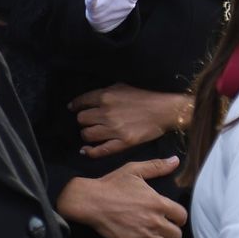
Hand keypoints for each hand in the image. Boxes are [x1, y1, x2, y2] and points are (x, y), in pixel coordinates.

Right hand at [56, 157, 187, 237]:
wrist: (92, 200)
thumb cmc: (112, 184)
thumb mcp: (135, 170)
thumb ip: (157, 166)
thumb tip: (175, 160)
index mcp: (158, 203)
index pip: (181, 216)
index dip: (179, 218)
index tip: (174, 218)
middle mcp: (154, 221)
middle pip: (176, 235)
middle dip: (174, 234)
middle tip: (168, 233)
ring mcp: (144, 236)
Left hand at [70, 85, 191, 157]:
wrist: (165, 109)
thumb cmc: (144, 95)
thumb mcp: (121, 86)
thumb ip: (104, 92)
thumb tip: (87, 99)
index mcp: (105, 96)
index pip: (81, 102)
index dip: (75, 106)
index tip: (73, 108)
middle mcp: (106, 112)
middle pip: (81, 119)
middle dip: (83, 120)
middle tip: (88, 121)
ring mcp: (114, 129)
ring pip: (86, 134)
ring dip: (86, 134)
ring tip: (91, 133)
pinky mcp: (123, 142)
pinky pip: (100, 150)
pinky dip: (90, 151)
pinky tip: (86, 150)